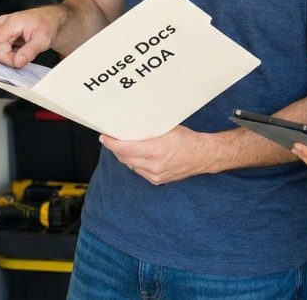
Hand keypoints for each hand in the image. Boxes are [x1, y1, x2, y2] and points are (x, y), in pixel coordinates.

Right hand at [0, 7, 60, 67]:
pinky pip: (1, 51)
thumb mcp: (43, 39)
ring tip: (24, 48)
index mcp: (12, 22)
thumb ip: (30, 51)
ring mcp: (1, 30)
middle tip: (26, 55)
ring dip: (12, 56)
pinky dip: (11, 53)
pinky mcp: (1, 35)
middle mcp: (3, 25)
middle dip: (11, 58)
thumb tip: (18, 62)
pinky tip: (20, 47)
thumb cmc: (46, 24)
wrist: (49, 19)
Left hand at [101, 126, 215, 185]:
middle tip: (111, 139)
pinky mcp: (157, 180)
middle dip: (116, 148)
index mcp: (156, 150)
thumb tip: (130, 125)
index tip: (105, 137)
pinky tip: (136, 155)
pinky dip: (134, 162)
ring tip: (122, 145)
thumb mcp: (167, 129)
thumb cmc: (186, 139)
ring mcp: (155, 175)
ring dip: (124, 155)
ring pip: (130, 165)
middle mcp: (154, 165)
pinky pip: (139, 171)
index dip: (112, 143)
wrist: (202, 156)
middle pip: (125, 157)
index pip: (126, 148)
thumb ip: (148, 129)